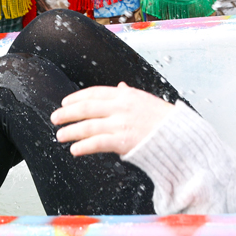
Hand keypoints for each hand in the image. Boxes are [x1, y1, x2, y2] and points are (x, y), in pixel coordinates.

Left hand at [51, 83, 174, 156]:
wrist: (180, 137)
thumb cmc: (163, 120)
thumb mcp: (145, 100)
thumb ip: (129, 94)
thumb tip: (121, 86)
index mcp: (125, 95)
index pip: (94, 93)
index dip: (76, 97)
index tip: (65, 102)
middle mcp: (121, 106)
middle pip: (86, 107)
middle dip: (68, 112)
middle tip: (55, 118)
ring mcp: (121, 123)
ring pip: (88, 125)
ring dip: (71, 131)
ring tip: (60, 136)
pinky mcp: (123, 141)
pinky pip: (97, 143)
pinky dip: (83, 146)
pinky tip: (75, 150)